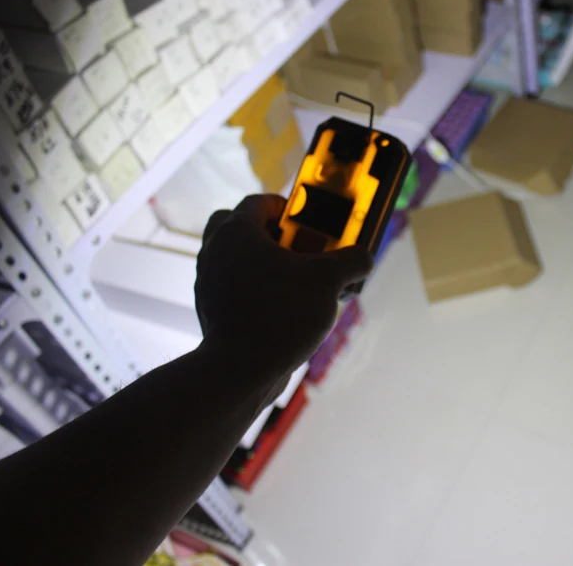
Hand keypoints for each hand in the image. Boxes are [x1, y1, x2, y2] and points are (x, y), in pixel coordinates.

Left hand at [195, 194, 371, 383]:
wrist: (240, 370)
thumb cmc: (280, 315)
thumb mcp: (328, 281)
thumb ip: (352, 261)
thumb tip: (364, 258)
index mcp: (236, 232)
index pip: (260, 202)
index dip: (289, 208)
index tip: (310, 223)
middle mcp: (215, 252)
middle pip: (240, 227)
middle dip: (271, 234)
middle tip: (298, 249)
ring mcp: (208, 283)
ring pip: (236, 259)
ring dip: (265, 264)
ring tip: (298, 283)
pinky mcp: (212, 311)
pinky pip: (234, 288)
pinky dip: (257, 290)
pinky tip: (285, 310)